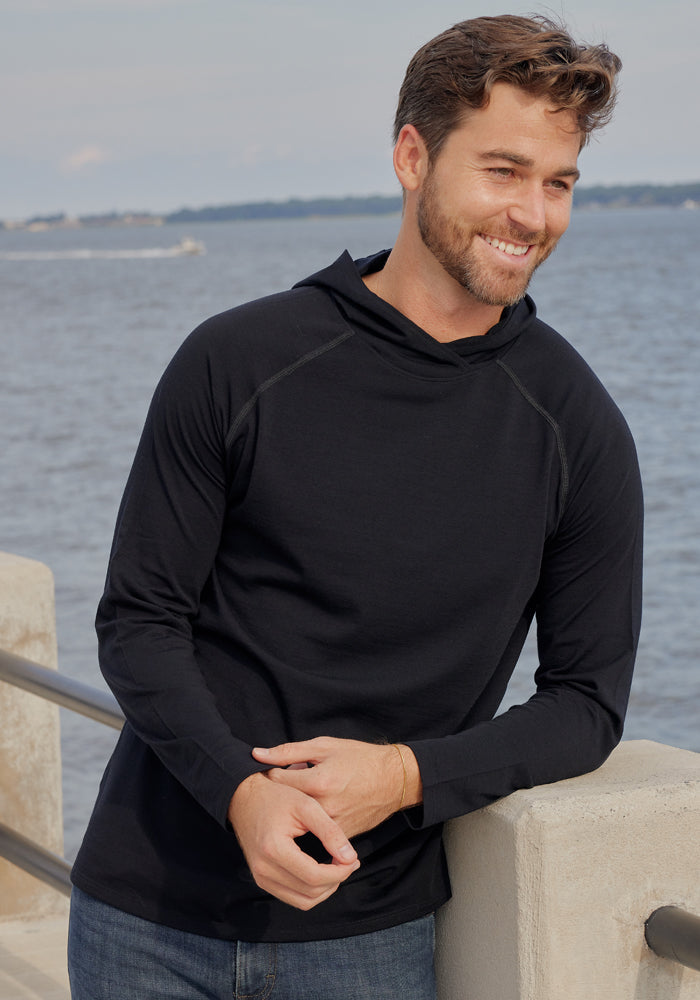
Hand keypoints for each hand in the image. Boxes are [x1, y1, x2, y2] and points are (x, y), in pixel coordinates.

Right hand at [228, 772, 359, 910]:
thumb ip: (330, 831)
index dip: (339, 872)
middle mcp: (263, 869)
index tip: (353, 858)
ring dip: (325, 889)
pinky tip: (323, 872)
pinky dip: (312, 891)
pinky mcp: (262, 880)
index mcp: (274, 849)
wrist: (245, 798)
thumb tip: (350, 857)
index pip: (314, 876)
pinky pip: (293, 898)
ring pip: (303, 901)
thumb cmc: (277, 797)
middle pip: (310, 892)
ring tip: (338, 867)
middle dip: (336, 880)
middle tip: (350, 861)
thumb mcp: (307, 806)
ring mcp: (260, 877)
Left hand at [251, 737, 421, 839]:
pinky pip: (317, 833)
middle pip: (286, 805)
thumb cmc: (359, 758)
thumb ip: (288, 751)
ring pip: (300, 822)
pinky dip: (311, 822)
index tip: (275, 772)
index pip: (277, 782)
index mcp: (318, 781)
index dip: (272, 775)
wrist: (394, 780)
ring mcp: (334, 824)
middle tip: (285, 788)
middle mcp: (325, 806)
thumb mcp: (325, 746)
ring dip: (296, 810)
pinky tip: (315, 809)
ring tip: (298, 799)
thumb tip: (257, 754)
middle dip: (282, 796)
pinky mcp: (342, 835)